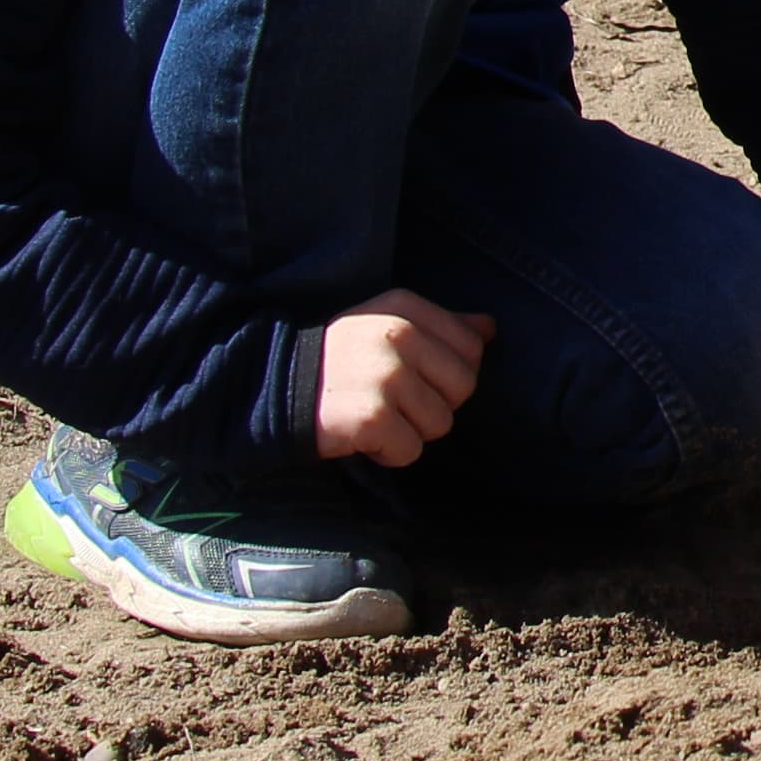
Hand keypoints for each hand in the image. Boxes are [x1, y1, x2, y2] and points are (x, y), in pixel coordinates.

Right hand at [314, 291, 489, 467]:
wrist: (271, 387)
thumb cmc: (339, 360)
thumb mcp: (385, 325)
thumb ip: (441, 326)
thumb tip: (489, 329)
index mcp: (405, 308)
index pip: (471, 349)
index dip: (448, 374)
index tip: (413, 376)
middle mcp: (398, 335)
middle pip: (463, 389)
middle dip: (433, 404)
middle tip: (392, 400)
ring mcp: (385, 375)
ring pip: (440, 424)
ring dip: (409, 430)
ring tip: (374, 414)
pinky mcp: (372, 417)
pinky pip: (410, 450)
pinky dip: (388, 452)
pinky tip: (361, 434)